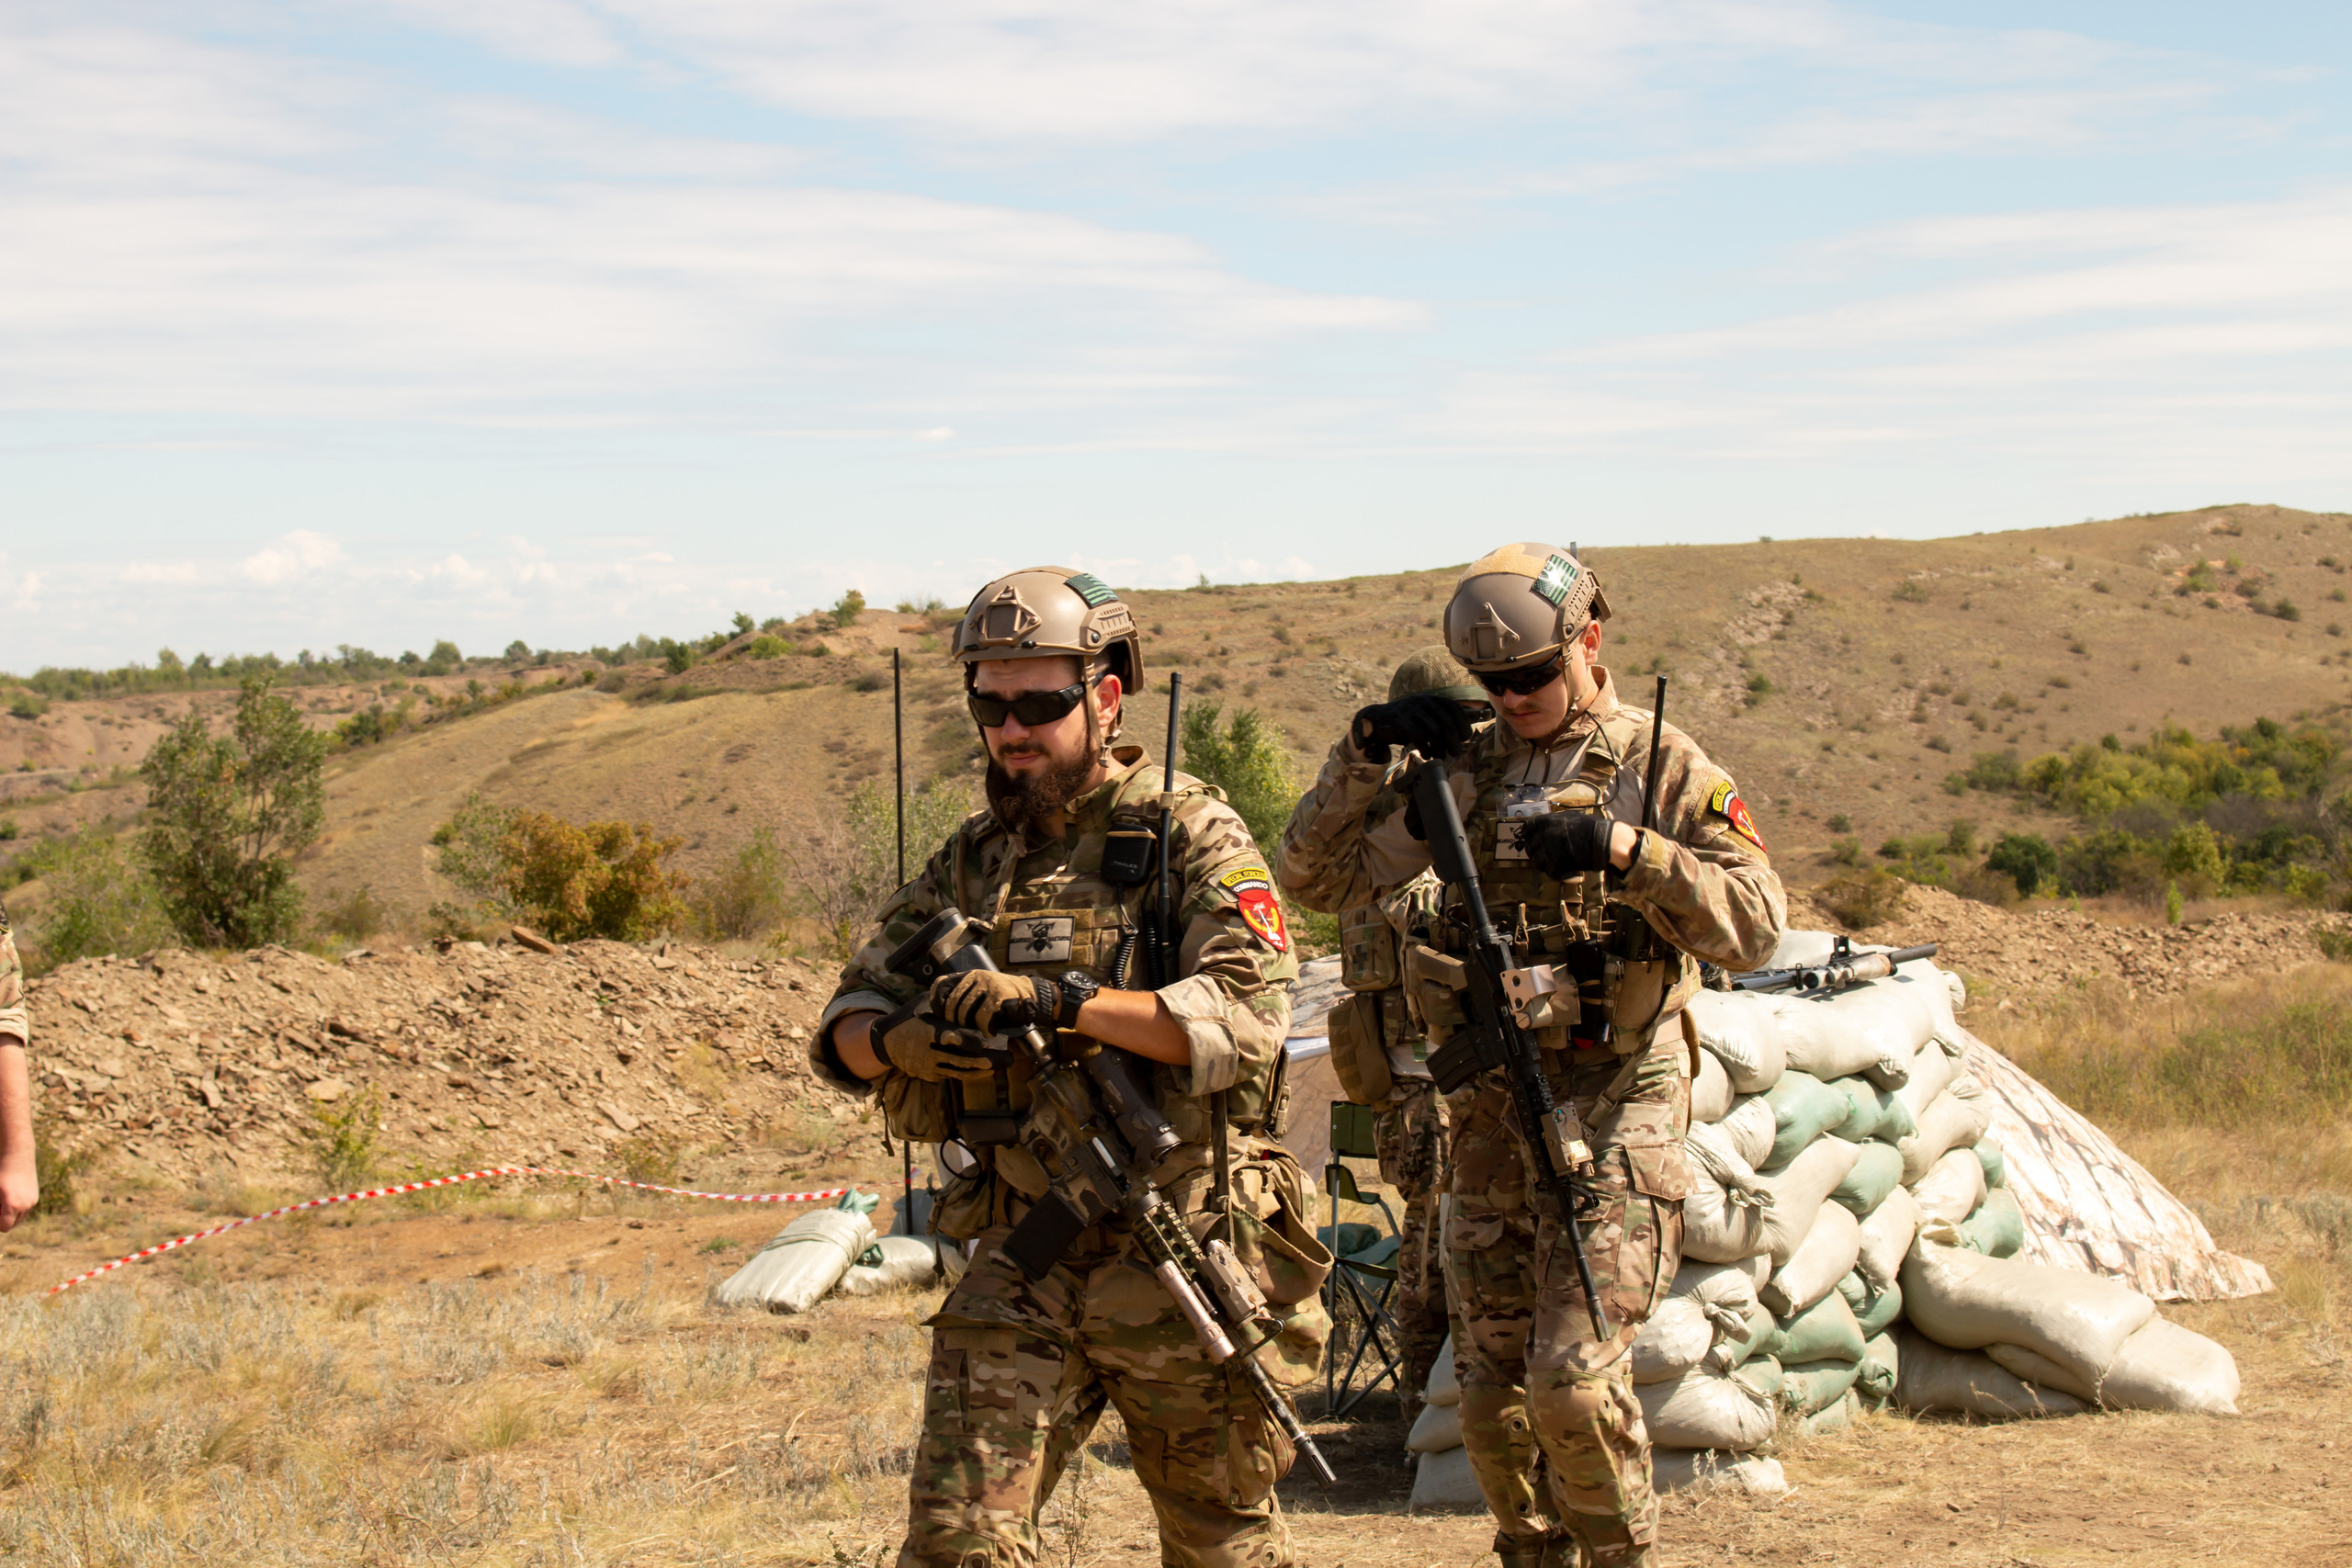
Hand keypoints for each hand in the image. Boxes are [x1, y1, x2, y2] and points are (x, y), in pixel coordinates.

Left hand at [0, 1157, 33, 1231]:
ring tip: (4, 1200)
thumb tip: (0, 1218)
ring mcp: (32, 1202)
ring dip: (10, 1214)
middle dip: (3, 1219)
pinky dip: (17, 1208)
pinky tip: (11, 1196)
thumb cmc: (1, 1174)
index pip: (4, 1227)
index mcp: (13, 1205)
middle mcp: (25, 1206)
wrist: (18, 1157)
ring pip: (19, 1218)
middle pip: (12, 1224)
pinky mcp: (35, 1197)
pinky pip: (24, 1210)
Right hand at [871, 997, 1011, 1082]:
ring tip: (1000, 1066)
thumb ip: (945, 1000)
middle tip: (1007, 1059)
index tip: (983, 1042)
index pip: (951, 1037)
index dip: (967, 1041)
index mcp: (928, 1030)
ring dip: (981, 1071)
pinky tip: (984, 1070)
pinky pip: (952, 1076)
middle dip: (987, 1061)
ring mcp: (929, 1066)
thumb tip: (968, 985)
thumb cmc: (911, 1016)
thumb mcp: (924, 1003)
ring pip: (960, 1072)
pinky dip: (969, 1074)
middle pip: (961, 1060)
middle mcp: (929, 1051)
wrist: (887, 1041)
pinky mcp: (930, 1076)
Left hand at [932, 970, 1052, 1035]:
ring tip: (978, 1030)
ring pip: (965, 1010)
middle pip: (953, 1002)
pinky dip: (985, 1028)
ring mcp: (989, 985)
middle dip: (955, 1021)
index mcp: (970, 975)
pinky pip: (983, 1016)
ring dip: (970, 1026)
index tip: (941, 1018)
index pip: (942, 986)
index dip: (938, 1004)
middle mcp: (977, 977)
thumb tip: (942, 1015)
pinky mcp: (999, 996)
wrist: (1033, 998)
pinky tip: (991, 1031)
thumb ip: (966, 998)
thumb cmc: (1005, 1000)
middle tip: (962, 1030)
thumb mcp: (982, 993)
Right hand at [1351, 694, 1475, 764]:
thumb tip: (1469, 727)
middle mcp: (1421, 701)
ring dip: (1439, 747)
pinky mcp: (1399, 720)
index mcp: (1430, 699)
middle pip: (1445, 721)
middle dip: (1453, 740)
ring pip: (1433, 730)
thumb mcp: (1424, 717)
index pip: (1453, 707)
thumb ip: (1442, 720)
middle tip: (1456, 753)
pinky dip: (1425, 748)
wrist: (1375, 721)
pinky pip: (1418, 736)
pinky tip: (1426, 755)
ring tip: (1439, 756)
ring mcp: (1410, 709)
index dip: (1463, 723)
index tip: (1466, 737)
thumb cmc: (1405, 723)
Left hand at [1515, 812, 1615, 877]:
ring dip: (1541, 863)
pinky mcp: (1556, 865)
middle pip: (1529, 846)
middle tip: (1538, 853)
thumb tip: (1546, 825)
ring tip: (1547, 863)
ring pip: (1536, 861)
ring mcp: (1549, 851)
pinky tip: (1559, 870)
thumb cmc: (1589, 826)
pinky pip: (1548, 871)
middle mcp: (1544, 835)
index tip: (1526, 837)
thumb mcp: (1569, 817)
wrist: (1601, 840)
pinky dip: (1553, 872)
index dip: (1526, 833)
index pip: (1528, 827)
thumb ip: (1554, 821)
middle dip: (1532, 850)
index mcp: (1547, 822)